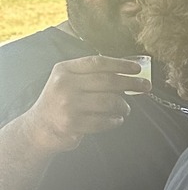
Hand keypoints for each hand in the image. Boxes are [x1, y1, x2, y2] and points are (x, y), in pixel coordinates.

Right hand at [18, 56, 148, 152]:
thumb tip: (129, 74)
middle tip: (146, 86)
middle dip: (131, 83)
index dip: (121, 64)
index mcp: (64, 69)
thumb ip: (92, 75)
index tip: (137, 68)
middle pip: (107, 81)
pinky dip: (115, 120)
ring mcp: (67, 105)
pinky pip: (104, 121)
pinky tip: (116, 119)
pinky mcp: (72, 124)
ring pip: (109, 101)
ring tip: (125, 108)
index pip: (98, 62)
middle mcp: (64, 85)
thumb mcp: (69, 81)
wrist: (39, 126)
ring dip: (123, 105)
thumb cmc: (61, 101)